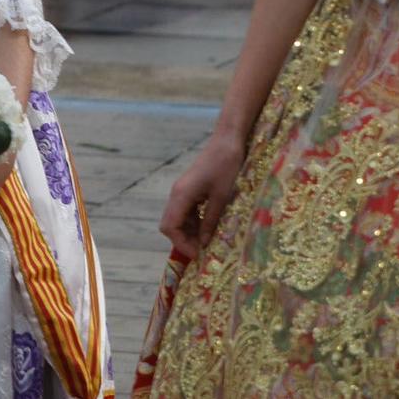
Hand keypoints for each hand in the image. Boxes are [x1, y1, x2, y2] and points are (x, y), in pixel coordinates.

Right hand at [158, 131, 246, 258]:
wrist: (227, 143)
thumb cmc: (226, 168)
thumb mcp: (222, 198)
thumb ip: (210, 221)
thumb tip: (204, 244)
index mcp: (181, 196)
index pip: (170, 227)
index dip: (181, 244)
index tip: (199, 255)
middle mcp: (177, 194)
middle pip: (170, 224)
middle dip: (183, 240)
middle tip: (203, 252)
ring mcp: (182, 191)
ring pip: (177, 219)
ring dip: (189, 233)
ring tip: (208, 243)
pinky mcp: (190, 189)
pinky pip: (186, 211)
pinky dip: (194, 223)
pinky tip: (210, 227)